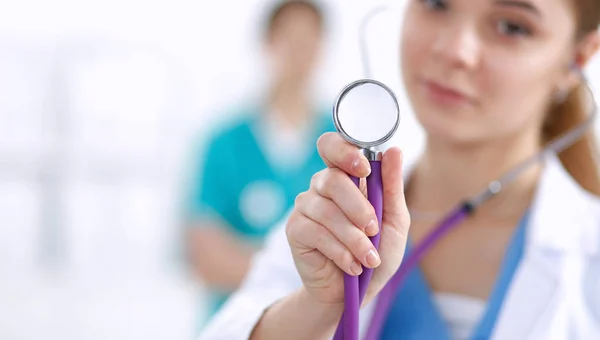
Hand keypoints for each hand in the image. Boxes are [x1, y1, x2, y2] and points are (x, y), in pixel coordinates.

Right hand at [286, 132, 410, 308]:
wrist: (355, 293)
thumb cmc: (375, 253)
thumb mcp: (394, 221)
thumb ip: (392, 186)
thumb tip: (393, 150)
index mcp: (345, 176)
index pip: (332, 146)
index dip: (344, 151)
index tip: (364, 170)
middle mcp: (321, 187)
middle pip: (333, 179)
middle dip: (358, 208)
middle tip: (373, 229)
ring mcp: (305, 207)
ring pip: (326, 210)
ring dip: (353, 238)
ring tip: (368, 258)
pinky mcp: (295, 229)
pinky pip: (315, 232)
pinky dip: (339, 251)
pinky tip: (351, 265)